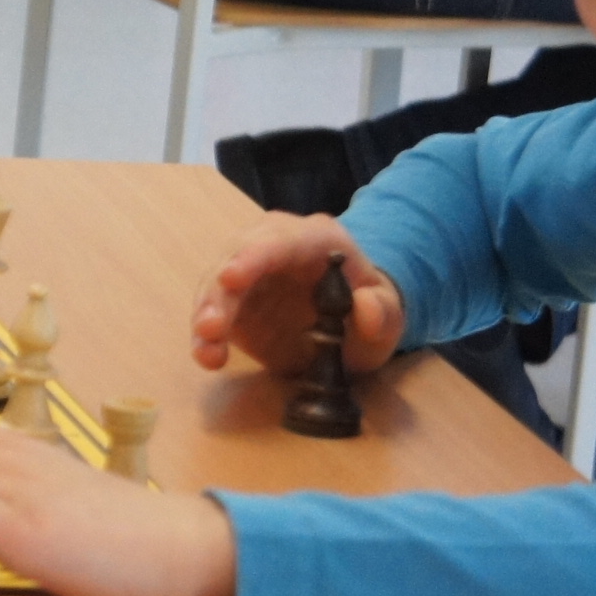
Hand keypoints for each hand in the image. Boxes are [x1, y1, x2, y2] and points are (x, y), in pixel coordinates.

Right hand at [188, 213, 404, 376]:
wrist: (354, 319)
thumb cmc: (371, 307)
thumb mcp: (390, 312)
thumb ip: (383, 310)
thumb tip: (365, 306)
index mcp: (315, 239)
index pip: (280, 240)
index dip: (253, 257)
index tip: (231, 278)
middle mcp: (273, 246)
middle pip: (237, 257)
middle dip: (220, 290)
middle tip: (211, 325)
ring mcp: (249, 274)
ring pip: (216, 285)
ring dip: (207, 314)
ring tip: (206, 348)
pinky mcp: (235, 304)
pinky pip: (213, 313)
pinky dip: (205, 336)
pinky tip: (207, 357)